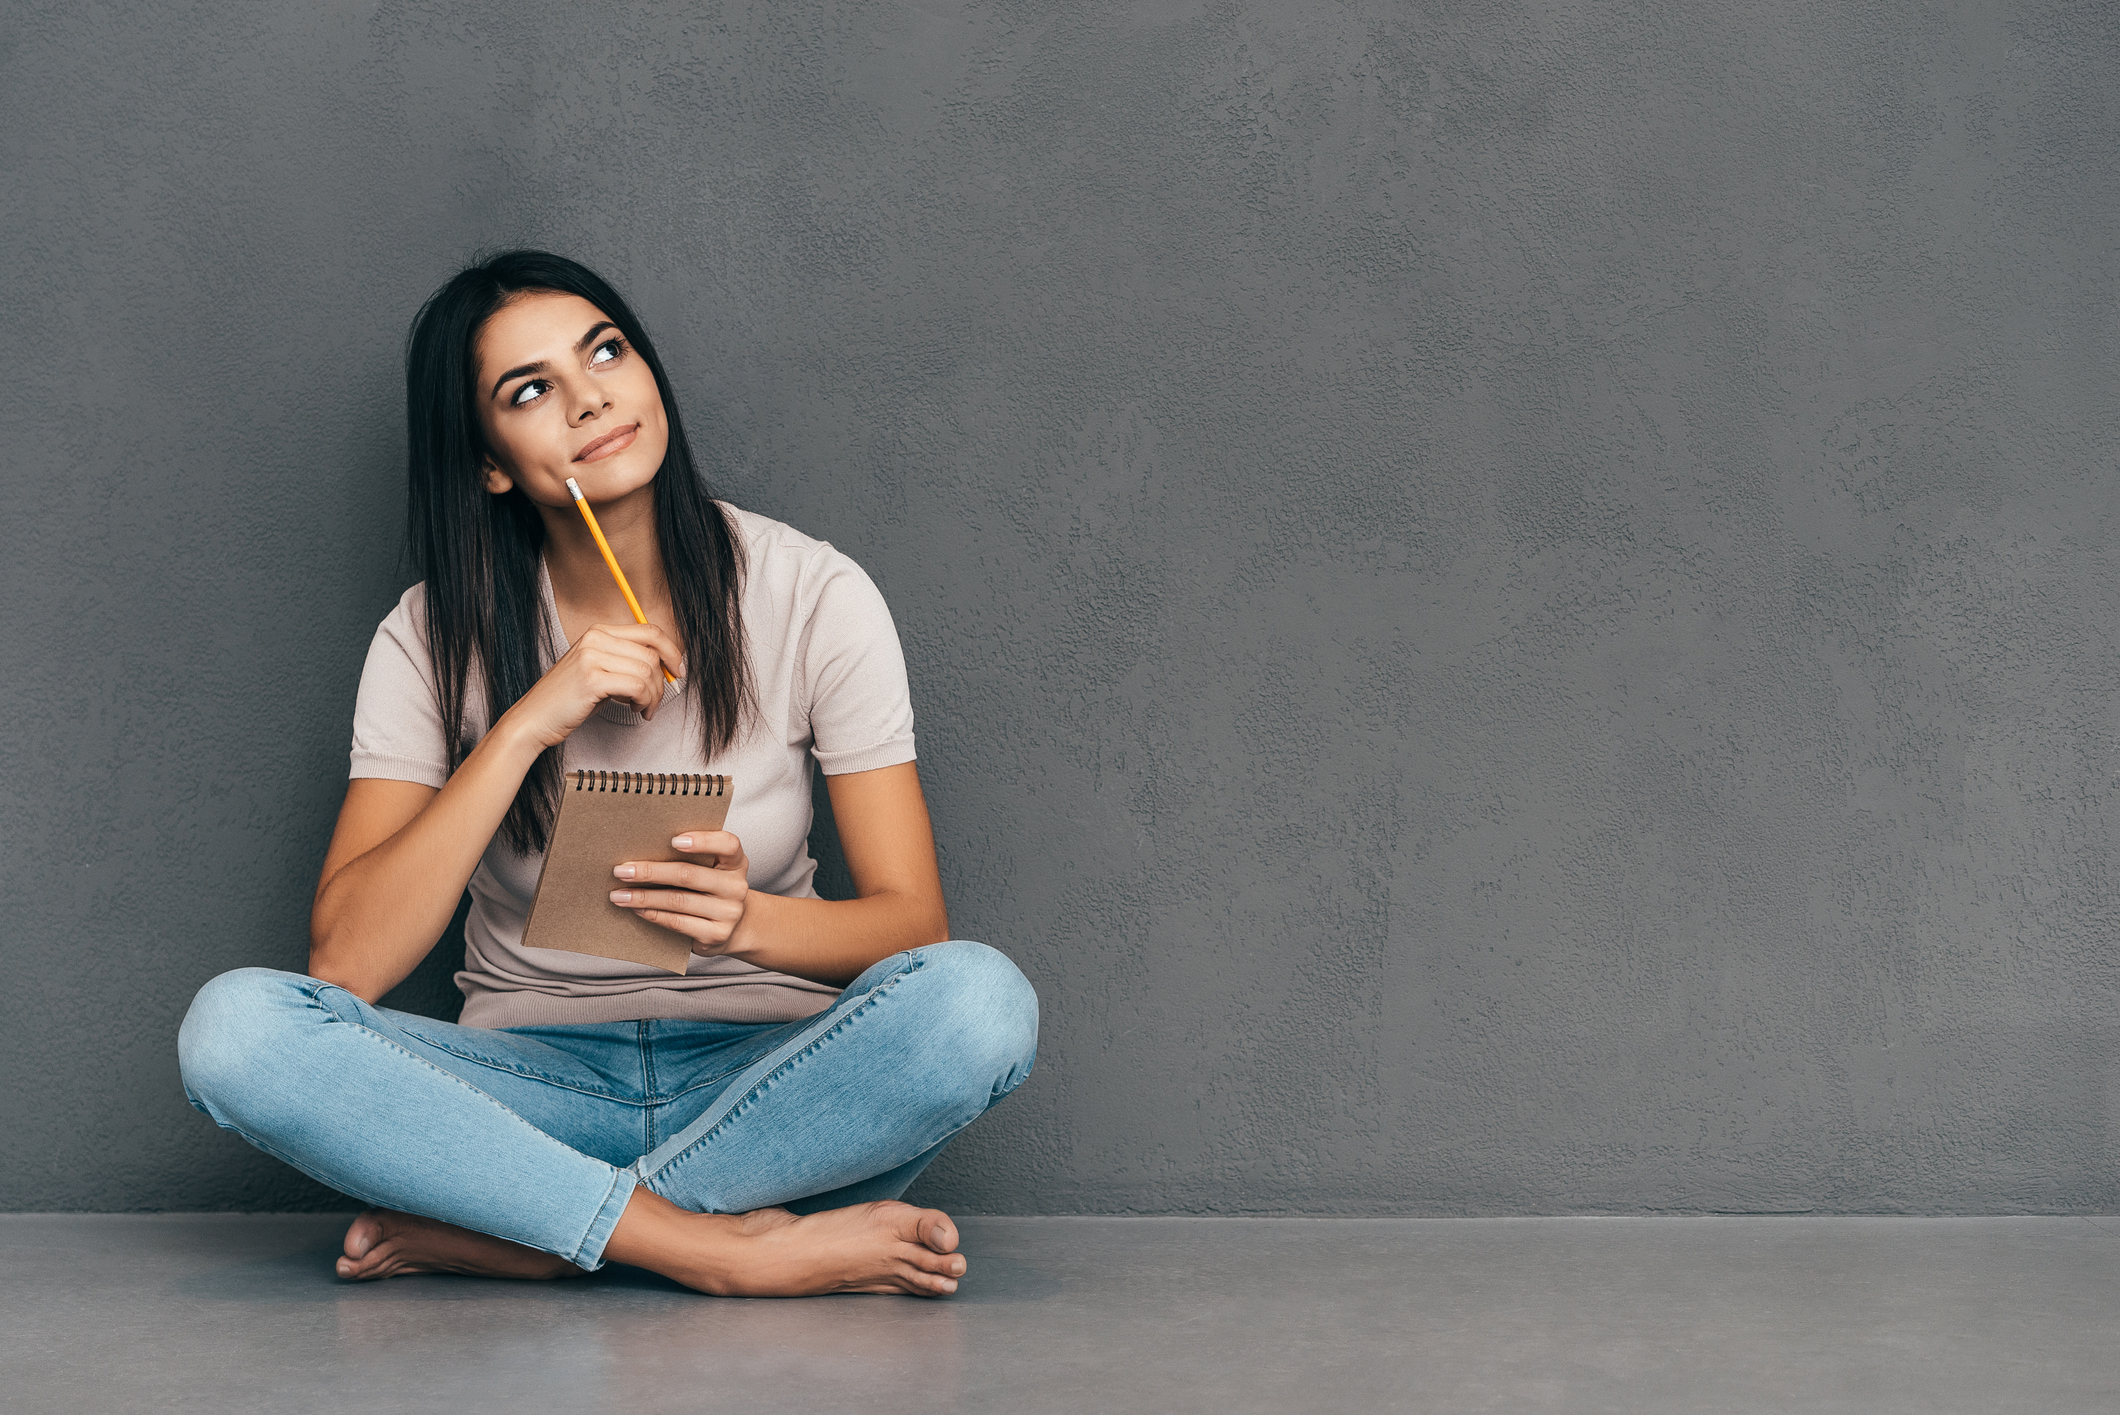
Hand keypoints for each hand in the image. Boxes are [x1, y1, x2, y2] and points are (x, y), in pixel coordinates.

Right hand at [501, 622, 683, 750]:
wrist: (534, 719)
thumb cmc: (569, 700)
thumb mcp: (599, 671)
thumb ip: (626, 662)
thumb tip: (665, 665)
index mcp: (598, 632)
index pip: (649, 630)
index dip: (671, 650)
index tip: (678, 670)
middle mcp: (595, 639)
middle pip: (652, 652)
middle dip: (661, 681)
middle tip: (654, 701)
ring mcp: (592, 657)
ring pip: (647, 671)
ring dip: (653, 695)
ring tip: (642, 708)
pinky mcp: (592, 679)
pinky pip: (637, 686)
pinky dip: (644, 701)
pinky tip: (635, 710)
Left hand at [609, 830, 752, 956]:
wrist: (734, 927)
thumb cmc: (712, 891)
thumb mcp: (712, 870)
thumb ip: (691, 858)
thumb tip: (643, 850)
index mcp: (735, 863)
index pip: (728, 844)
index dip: (703, 840)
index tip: (673, 840)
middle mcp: (736, 886)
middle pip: (689, 874)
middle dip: (650, 871)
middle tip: (621, 871)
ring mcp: (728, 913)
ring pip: (678, 900)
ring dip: (643, 897)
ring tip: (619, 895)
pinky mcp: (716, 934)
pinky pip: (677, 922)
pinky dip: (653, 915)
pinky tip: (637, 910)